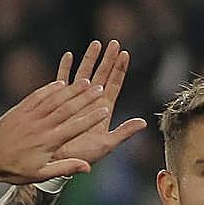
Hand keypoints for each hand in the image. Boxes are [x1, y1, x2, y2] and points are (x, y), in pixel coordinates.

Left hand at [0, 79, 108, 184]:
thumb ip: (65, 168)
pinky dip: (50, 88)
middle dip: (85, 98)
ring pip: (54, 99)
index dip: (90, 118)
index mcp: (49, 143)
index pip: (74, 128)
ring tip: (86, 81)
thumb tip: (87, 167)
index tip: (105, 109)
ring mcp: (30, 116)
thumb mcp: (40, 174)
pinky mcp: (20, 110)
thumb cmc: (14, 170)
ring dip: (71, 90)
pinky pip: (37, 96)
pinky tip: (61, 82)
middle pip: (67, 109)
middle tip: (100, 88)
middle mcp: (41, 126)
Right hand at [53, 39, 147, 164]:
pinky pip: (62, 82)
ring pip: (84, 74)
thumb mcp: (106, 145)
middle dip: (108, 59)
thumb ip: (124, 132)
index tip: (125, 54)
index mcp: (102, 111)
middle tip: (114, 43)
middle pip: (101, 76)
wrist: (60, 162)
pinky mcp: (60, 103)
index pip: (114, 85)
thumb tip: (143, 122)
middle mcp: (90, 103)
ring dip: (89, 59)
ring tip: (96, 43)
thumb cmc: (84, 156)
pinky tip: (69, 56)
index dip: (120, 70)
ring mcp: (75, 101)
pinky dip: (65, 68)